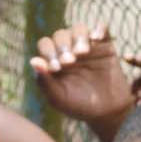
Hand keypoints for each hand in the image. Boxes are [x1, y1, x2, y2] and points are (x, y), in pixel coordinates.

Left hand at [30, 24, 140, 141]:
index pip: (45, 45)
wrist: (107, 112)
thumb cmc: (78, 106)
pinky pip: (102, 29)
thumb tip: (33, 61)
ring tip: (83, 52)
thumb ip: (44, 81)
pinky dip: (99, 29)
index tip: (56, 68)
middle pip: (61, 35)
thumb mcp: (58, 98)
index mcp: (54, 59)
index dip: (48, 52)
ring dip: (79, 36)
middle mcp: (69, 50)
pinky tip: (96, 39)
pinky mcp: (105, 46)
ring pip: (79, 29)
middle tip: (70, 62)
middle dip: (63, 46)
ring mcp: (87, 46)